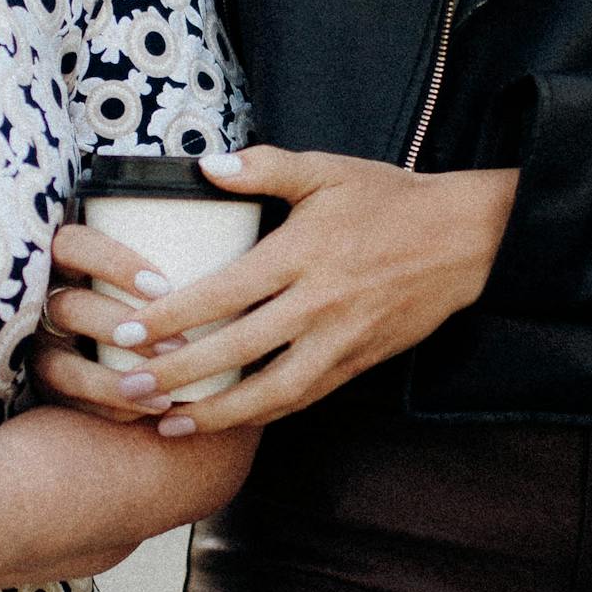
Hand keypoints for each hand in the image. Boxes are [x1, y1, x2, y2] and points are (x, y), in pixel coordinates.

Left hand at [34, 146, 517, 434]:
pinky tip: (226, 423)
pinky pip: (303, 399)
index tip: (127, 332)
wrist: (464, 241)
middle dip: (178, 376)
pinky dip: (262, 416)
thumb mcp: (328, 171)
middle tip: (127, 388)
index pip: (224, 292)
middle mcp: (319, 303)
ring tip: (167, 426)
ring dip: (217, 414)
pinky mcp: (358, 364)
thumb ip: (265, 168)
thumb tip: (205, 165)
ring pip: (271, 392)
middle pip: (237, 350)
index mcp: (302, 253)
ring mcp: (340, 340)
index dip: (171, 317)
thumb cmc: (388, 200)